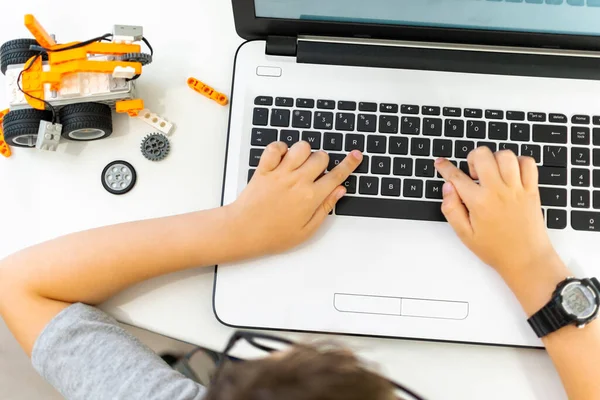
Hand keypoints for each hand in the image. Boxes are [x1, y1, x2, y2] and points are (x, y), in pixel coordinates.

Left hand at [228, 141, 361, 256]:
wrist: (243, 232)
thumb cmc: (273, 235)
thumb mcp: (306, 230)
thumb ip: (325, 208)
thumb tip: (339, 191)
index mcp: (310, 197)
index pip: (337, 175)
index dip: (349, 163)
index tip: (356, 155)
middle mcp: (297, 181)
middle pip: (321, 157)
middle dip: (323, 162)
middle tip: (315, 173)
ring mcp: (280, 173)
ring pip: (301, 147)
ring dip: (304, 152)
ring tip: (299, 164)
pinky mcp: (264, 169)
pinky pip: (275, 147)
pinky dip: (280, 148)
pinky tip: (282, 158)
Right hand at [434, 148, 559, 279]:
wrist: (526, 259)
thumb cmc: (496, 249)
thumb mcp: (465, 234)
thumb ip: (452, 209)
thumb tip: (448, 188)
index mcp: (479, 202)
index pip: (456, 176)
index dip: (445, 167)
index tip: (441, 163)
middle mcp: (498, 191)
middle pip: (482, 155)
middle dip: (472, 159)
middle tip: (473, 174)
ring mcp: (517, 188)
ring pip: (505, 155)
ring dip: (495, 159)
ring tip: (492, 173)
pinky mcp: (532, 189)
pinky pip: (528, 163)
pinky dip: (518, 162)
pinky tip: (510, 174)